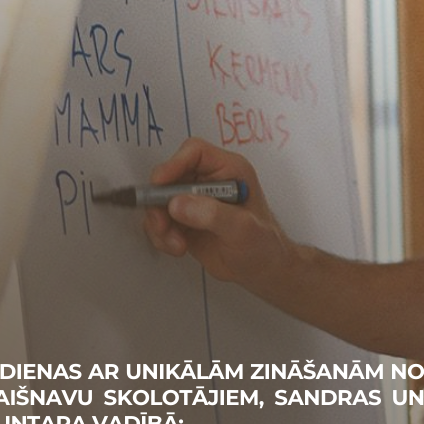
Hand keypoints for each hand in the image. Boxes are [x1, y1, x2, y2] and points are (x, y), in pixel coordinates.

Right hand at [142, 137, 286, 293]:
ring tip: (176, 242)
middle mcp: (209, 182)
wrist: (262, 271)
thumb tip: (178, 204)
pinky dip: (162, 236)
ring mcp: (195, 201)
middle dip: (159, 202)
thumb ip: (213, 214)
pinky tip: (178, 247)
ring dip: (160, 223)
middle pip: (170, 177)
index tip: (160, 184)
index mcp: (229, 171)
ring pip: (160, 201)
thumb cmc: (264, 245)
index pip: (195, 153)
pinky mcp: (185, 220)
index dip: (173, 164)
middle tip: (162, 224)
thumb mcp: (243, 229)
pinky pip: (160, 221)